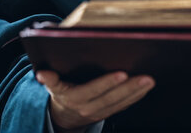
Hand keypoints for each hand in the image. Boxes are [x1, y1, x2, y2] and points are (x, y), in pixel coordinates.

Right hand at [35, 70, 154, 132]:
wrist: (63, 117)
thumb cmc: (61, 94)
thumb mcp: (52, 87)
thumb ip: (49, 79)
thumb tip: (41, 73)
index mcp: (74, 98)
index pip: (93, 90)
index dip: (107, 83)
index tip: (122, 73)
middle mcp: (88, 108)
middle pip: (111, 98)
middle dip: (130, 87)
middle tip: (146, 77)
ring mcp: (100, 112)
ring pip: (120, 103)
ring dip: (137, 92)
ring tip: (150, 81)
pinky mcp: (108, 113)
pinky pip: (124, 106)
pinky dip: (136, 97)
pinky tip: (146, 88)